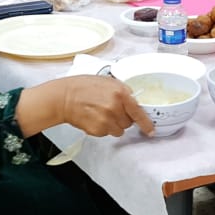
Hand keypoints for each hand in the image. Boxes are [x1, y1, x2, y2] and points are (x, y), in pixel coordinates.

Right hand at [19, 75, 154, 138]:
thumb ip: (123, 91)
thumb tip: (134, 101)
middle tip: (110, 109)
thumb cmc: (83, 86)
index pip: (138, 111)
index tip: (151, 130)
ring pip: (119, 130)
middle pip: (129, 122)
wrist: (63, 97)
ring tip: (101, 114)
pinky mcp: (97, 130)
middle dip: (123, 118)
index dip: (146, 123)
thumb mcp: (107, 81)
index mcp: (120, 93)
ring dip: (113, 125)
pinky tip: (94, 118)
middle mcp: (115, 107)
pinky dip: (103, 128)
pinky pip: (107, 133)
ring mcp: (106, 120)